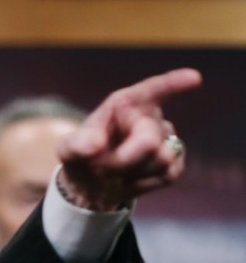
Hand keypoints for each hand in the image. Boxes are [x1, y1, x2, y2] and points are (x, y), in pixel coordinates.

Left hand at [57, 68, 201, 210]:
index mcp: (124, 105)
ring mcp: (164, 139)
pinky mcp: (174, 163)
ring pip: (161, 158)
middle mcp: (148, 117)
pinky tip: (130, 179)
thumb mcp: (69, 150)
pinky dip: (144, 183)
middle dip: (124, 158)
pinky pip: (168, 174)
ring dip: (133, 171)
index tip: (193, 78)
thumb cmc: (81, 158)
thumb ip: (78, 145)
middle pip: (149, 138)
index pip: (151, 91)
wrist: (91, 184)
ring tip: (115, 172)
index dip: (172, 84)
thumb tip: (96, 144)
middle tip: (101, 167)